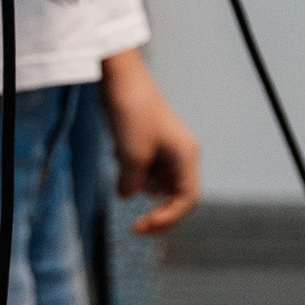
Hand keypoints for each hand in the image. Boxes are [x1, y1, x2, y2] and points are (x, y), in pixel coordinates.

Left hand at [103, 47, 200, 233]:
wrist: (119, 77)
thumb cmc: (132, 112)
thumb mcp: (131, 156)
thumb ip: (132, 184)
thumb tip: (126, 195)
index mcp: (186, 156)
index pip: (187, 200)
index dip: (168, 219)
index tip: (144, 226)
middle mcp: (180, 154)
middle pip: (173, 195)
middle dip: (155, 208)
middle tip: (136, 227)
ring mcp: (164, 147)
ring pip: (155, 182)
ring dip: (138, 183)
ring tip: (121, 160)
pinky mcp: (147, 141)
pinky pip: (142, 167)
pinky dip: (130, 169)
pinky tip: (117, 151)